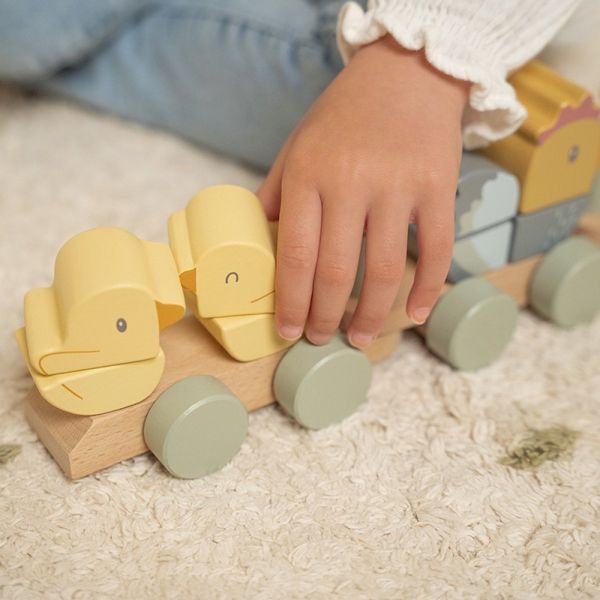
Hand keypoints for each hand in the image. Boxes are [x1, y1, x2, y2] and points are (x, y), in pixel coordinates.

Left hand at [258, 35, 469, 347]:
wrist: (406, 73)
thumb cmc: (344, 116)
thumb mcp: (297, 147)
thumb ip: (276, 195)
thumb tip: (256, 241)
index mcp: (308, 175)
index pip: (295, 255)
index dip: (291, 302)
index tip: (288, 331)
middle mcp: (351, 182)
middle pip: (336, 273)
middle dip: (325, 317)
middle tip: (320, 338)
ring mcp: (398, 186)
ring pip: (384, 271)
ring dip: (371, 316)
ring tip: (360, 337)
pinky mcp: (438, 188)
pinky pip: (436, 251)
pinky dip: (426, 290)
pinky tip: (416, 314)